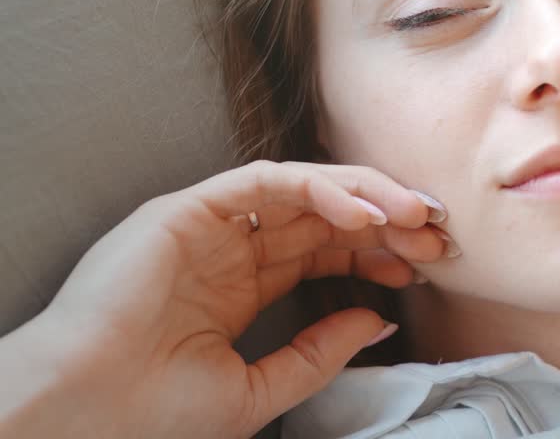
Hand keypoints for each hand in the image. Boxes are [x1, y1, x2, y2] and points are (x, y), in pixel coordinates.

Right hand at [0, 160, 448, 438]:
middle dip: (387, 220)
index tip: (425, 264)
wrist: (84, 417)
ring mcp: (209, 225)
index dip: (378, 250)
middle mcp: (230, 249)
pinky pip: (268, 182)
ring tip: (414, 218)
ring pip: (306, 188)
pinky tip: (365, 213)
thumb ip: (320, 352)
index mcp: (243, 287)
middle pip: (326, 215)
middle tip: (436, 235)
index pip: (326, 250)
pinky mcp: (189, 209)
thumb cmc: (156, 414)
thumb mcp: (260, 388)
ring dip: (366, 196)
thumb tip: (378, 318)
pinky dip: (322, 188)